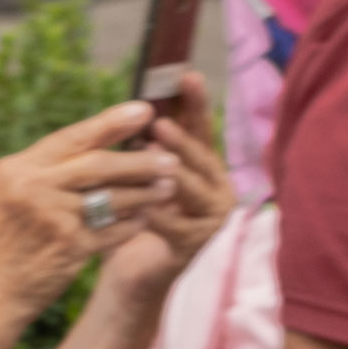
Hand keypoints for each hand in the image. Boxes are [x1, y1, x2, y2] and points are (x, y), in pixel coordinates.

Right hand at [0, 98, 168, 328]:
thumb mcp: (5, 199)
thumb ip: (42, 175)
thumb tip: (93, 150)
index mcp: (14, 169)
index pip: (71, 138)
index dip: (110, 122)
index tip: (143, 109)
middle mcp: (31, 188)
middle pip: (98, 164)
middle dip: (139, 161)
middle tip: (171, 158)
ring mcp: (51, 218)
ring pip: (112, 197)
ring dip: (145, 192)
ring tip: (169, 186)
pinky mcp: (69, 248)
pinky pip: (113, 230)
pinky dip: (132, 224)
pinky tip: (148, 218)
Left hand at [99, 76, 229, 296]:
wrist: (130, 273)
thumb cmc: (132, 216)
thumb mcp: (137, 174)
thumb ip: (145, 144)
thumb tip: (139, 100)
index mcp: (204, 168)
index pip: (201, 129)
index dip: (195, 103)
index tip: (188, 75)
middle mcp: (217, 191)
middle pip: (202, 158)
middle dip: (181, 140)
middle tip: (159, 124)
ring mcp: (212, 220)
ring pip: (193, 191)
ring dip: (173, 173)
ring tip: (153, 157)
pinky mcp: (197, 247)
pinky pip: (177, 227)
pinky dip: (159, 216)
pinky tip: (143, 209)